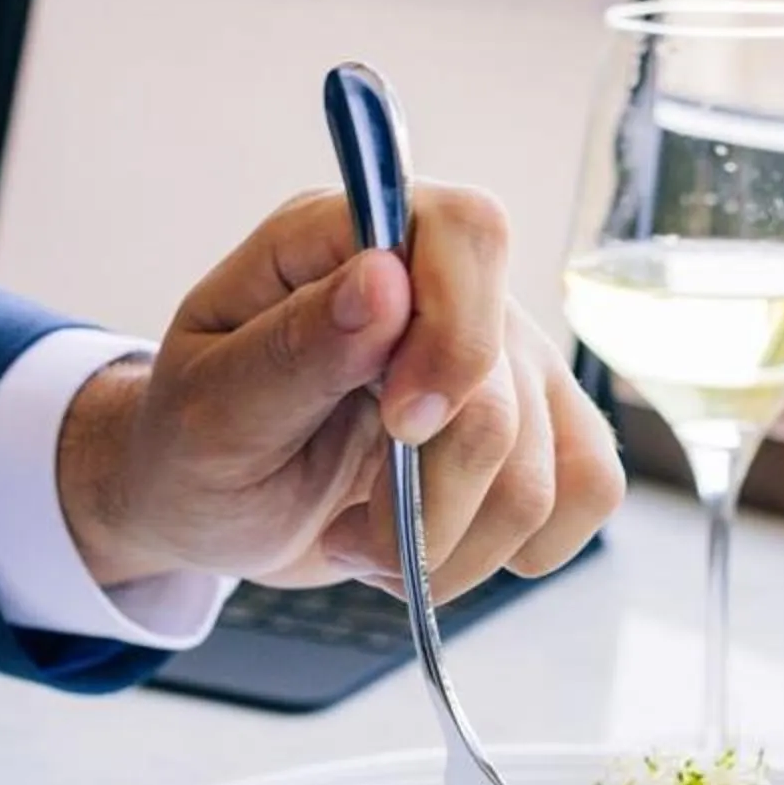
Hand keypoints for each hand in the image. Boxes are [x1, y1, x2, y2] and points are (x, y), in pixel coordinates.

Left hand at [56, 183, 624, 599]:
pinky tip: (437, 553)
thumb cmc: (194, 447)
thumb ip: (294, 348)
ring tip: (372, 550)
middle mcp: (439, 285)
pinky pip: (589, 489)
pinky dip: (512, 551)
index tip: (401, 425)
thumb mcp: (209, 409)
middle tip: (349, 534)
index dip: (455, 332)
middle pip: (505, 383)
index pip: (466, 230)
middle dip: (431, 494)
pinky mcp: (537, 429)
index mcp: (346, 240)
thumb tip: (383, 280)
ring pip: (549, 464)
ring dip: (454, 544)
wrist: (212, 509)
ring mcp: (502, 356)